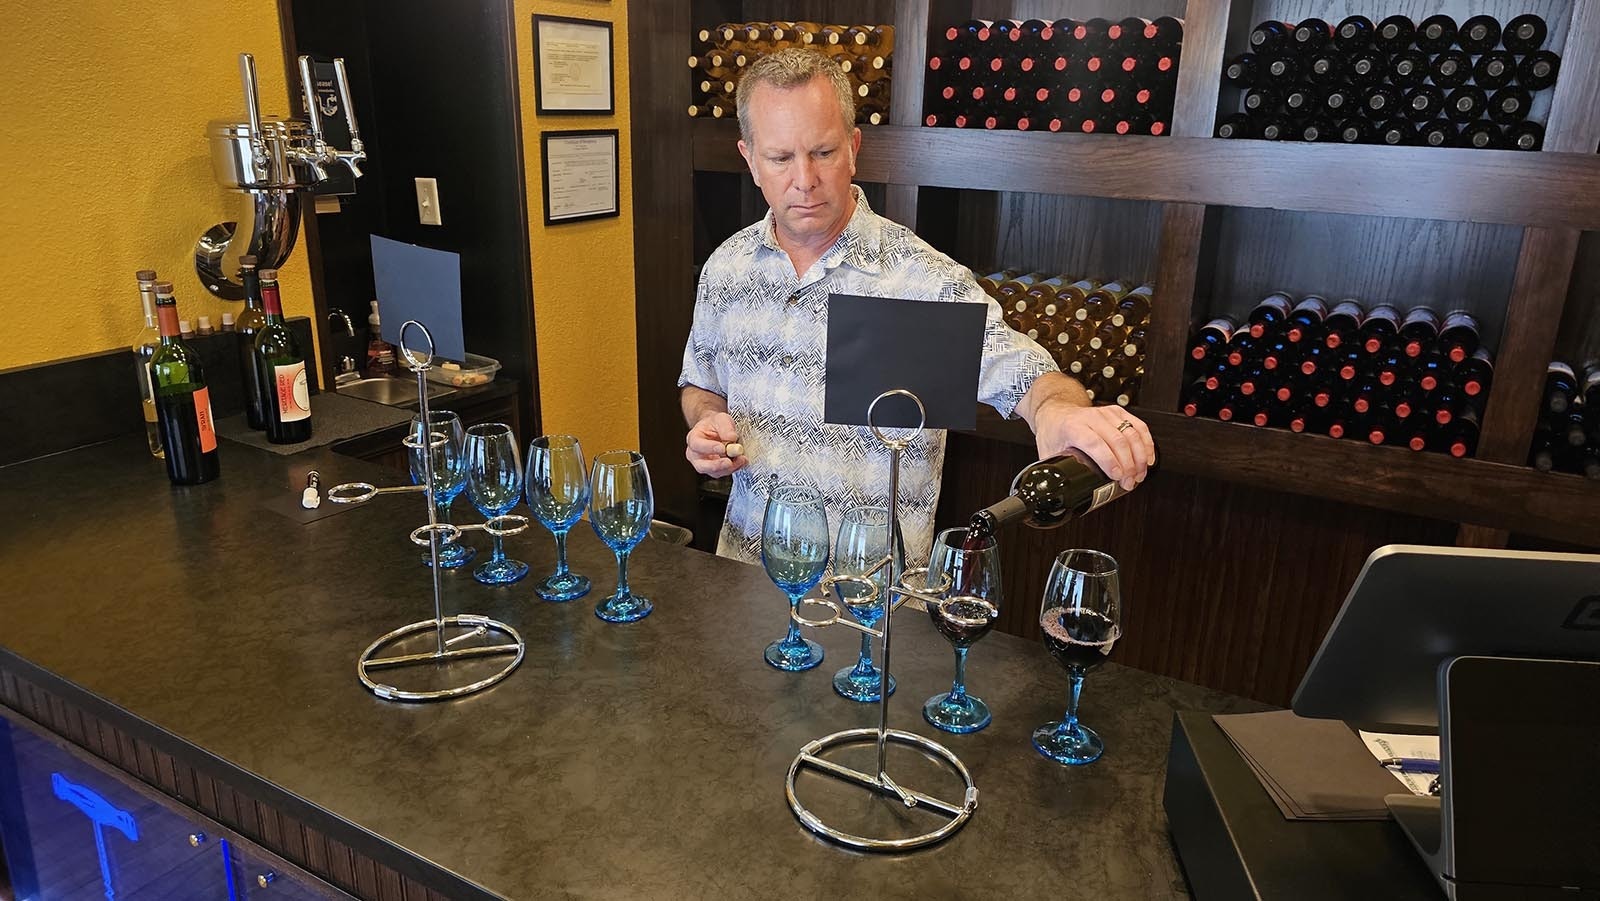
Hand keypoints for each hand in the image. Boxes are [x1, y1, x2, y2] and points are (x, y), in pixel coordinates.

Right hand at [685, 411, 746, 477]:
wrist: (717, 429)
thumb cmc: (716, 424)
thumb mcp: (721, 419)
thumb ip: (726, 427)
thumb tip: (731, 438)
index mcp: (693, 439)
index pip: (697, 445)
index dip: (709, 448)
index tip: (723, 448)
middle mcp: (695, 455)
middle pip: (701, 466)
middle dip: (716, 466)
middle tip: (729, 462)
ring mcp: (705, 464)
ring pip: (714, 472)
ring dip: (729, 467)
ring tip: (741, 458)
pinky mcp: (715, 470)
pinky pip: (724, 472)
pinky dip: (734, 468)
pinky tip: (741, 461)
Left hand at [1032, 400, 1154, 490]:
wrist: (1057, 412)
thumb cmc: (1054, 431)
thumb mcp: (1048, 452)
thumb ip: (1054, 472)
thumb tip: (1057, 495)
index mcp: (1072, 427)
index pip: (1094, 442)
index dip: (1109, 460)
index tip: (1117, 476)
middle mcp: (1090, 417)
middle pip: (1117, 440)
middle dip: (1128, 464)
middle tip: (1129, 482)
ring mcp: (1105, 413)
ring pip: (1131, 432)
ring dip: (1140, 456)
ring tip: (1139, 475)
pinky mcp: (1117, 412)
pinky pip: (1138, 425)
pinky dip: (1146, 443)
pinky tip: (1148, 458)